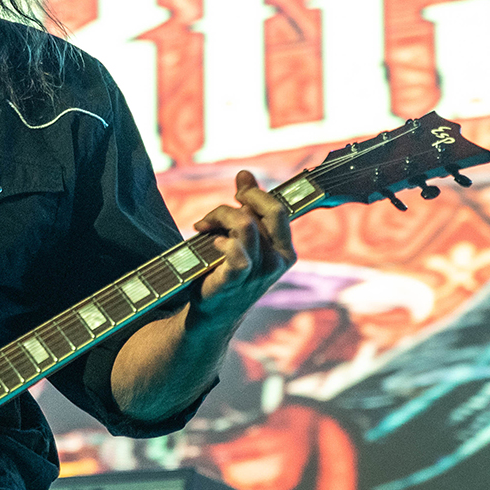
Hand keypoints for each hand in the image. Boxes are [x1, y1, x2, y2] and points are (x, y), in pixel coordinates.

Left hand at [192, 169, 295, 320]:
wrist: (213, 314)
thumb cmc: (228, 273)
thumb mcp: (243, 239)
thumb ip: (248, 208)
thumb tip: (245, 175)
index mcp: (285, 251)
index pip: (279, 209)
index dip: (257, 194)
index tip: (239, 191)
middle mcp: (277, 261)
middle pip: (266, 212)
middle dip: (240, 201)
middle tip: (218, 210)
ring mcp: (259, 272)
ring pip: (245, 224)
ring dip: (221, 217)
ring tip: (205, 226)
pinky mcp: (237, 280)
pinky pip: (236, 251)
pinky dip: (222, 240)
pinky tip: (212, 243)